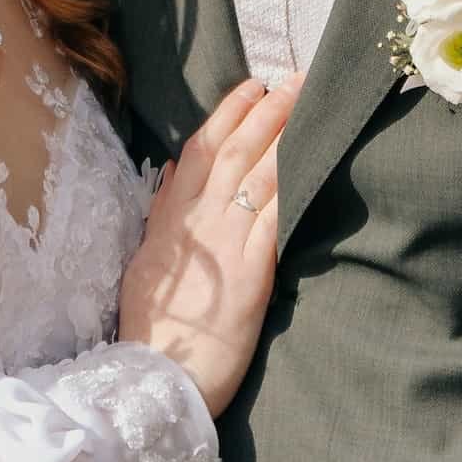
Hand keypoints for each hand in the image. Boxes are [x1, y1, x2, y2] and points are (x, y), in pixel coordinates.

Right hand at [118, 75, 300, 418]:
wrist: (156, 379)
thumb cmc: (153, 332)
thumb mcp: (146, 265)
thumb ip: (162, 219)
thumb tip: (172, 175)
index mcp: (168, 220)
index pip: (199, 151)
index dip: (227, 115)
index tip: (250, 88)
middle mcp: (196, 222)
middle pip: (236, 152)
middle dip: (267, 111)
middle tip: (296, 82)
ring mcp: (224, 243)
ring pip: (260, 174)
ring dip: (288, 135)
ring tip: (311, 105)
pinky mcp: (251, 271)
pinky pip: (277, 216)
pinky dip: (295, 184)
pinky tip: (315, 161)